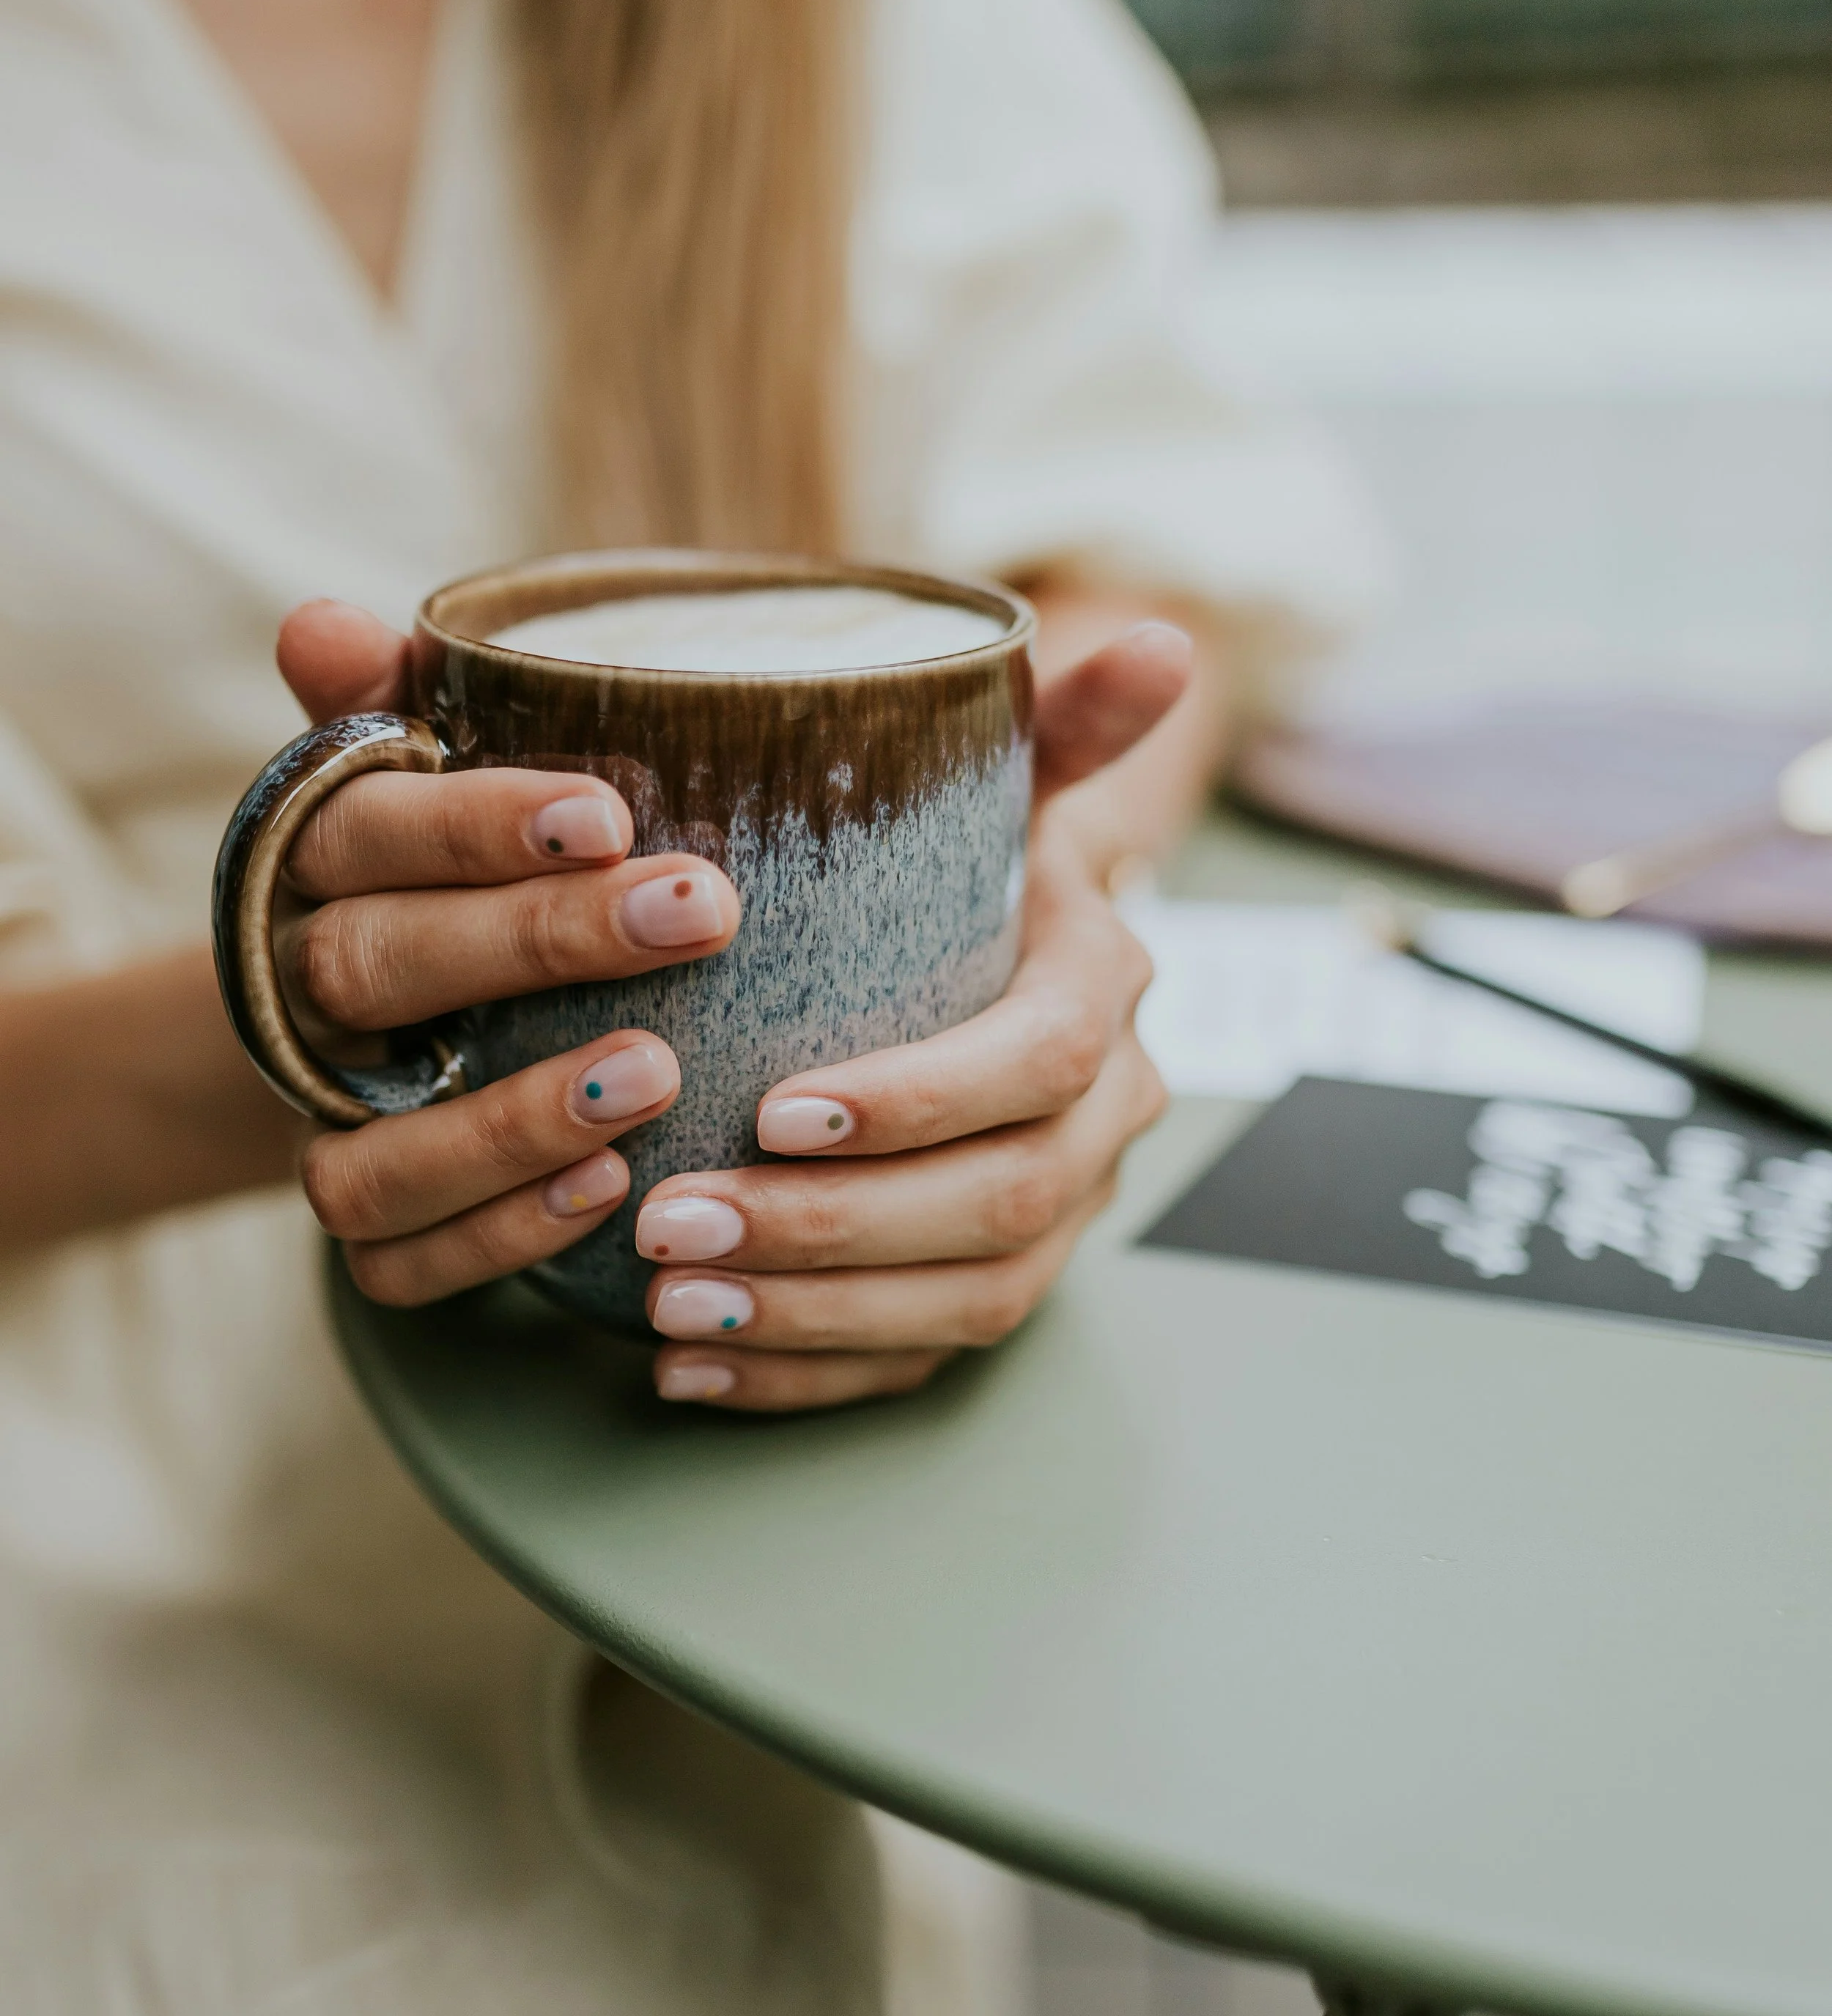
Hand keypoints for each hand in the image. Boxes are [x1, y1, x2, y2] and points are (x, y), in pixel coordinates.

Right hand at [273, 601, 738, 1299]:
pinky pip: (395, 1261)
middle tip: (696, 910)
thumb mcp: (435, 768)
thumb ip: (399, 698)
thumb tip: (324, 622)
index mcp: (316, 864)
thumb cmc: (460, 862)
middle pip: (375, 970)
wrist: (387, 1012)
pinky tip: (613, 1189)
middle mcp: (301, 994)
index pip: (364, 827)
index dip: (476, 824)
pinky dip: (499, 1236)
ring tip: (657, 1074)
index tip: (609, 811)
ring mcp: (325, 1120)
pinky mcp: (365, 1223)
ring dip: (510, 1122)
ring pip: (370, 1150)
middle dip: (536, 940)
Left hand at [636, 620, 1195, 1412]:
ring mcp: (1055, 1219)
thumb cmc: (965, 869)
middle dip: (835, 1227)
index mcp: (1105, 996)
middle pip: (1001, 1203)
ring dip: (810, 1316)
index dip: (923, 1098)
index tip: (780, 1107)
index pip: (1040, 1063)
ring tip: (666, 1302)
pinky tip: (687, 1373)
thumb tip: (1164, 637)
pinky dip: (799, 1378)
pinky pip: (914, 1364)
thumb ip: (1059, 721)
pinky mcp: (990, 1290)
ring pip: (962, 1300)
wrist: (985, 964)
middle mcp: (1103, 1122)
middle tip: (676, 1221)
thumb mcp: (1004, 785)